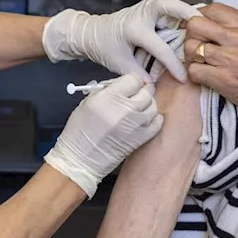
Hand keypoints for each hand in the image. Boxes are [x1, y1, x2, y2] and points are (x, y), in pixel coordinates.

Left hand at [42, 0, 199, 81]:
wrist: (92, 32)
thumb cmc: (105, 48)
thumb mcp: (120, 65)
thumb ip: (138, 76)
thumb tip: (154, 89)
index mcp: (133, 30)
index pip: (159, 47)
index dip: (173, 64)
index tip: (183, 76)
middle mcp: (140, 14)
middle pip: (165, 2)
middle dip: (184, 10)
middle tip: (200, 22)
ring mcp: (144, 6)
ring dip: (181, 5)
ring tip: (192, 21)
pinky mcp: (148, 3)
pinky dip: (175, 1)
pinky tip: (180, 15)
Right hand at [44, 75, 163, 197]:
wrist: (81, 158)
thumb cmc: (80, 129)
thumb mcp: (88, 101)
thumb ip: (108, 89)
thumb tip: (125, 84)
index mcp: (108, 97)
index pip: (134, 79)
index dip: (131, 81)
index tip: (128, 85)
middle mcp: (124, 109)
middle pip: (146, 92)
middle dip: (139, 92)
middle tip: (131, 97)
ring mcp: (135, 125)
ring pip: (153, 106)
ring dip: (146, 106)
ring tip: (136, 110)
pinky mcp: (141, 139)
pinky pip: (157, 123)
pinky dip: (153, 119)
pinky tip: (143, 120)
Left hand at [183, 4, 237, 140]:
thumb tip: (229, 27)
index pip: (212, 9)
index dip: (201, 18)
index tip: (201, 28)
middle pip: (195, 24)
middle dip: (192, 35)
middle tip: (197, 47)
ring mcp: (230, 58)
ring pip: (190, 47)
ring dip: (191, 57)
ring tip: (201, 64)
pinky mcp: (224, 80)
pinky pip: (193, 71)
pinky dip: (194, 76)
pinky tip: (205, 79)